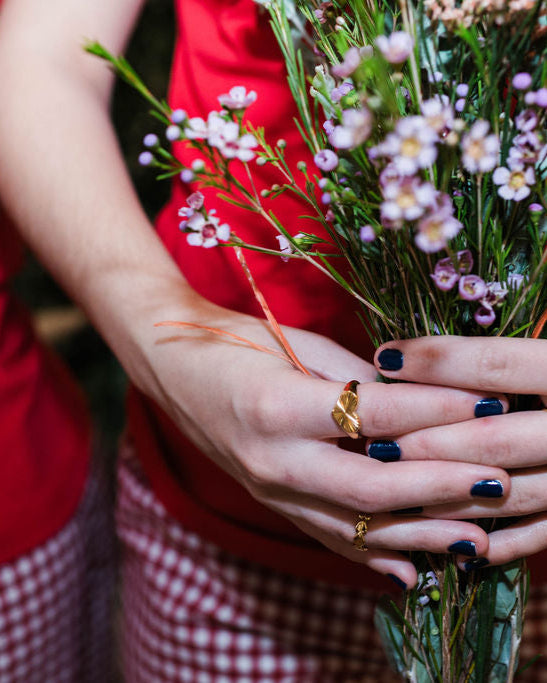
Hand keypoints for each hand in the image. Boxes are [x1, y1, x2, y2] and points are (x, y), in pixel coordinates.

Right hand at [147, 307, 510, 586]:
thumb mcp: (297, 346)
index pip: (374, 414)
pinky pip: (327, 538)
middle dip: (441, 485)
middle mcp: (271, 458)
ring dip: (419, 534)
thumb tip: (420, 400)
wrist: (172, 370)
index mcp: (276, 405)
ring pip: (353, 527)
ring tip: (477, 537)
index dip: (437, 410)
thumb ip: (357, 378)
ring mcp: (268, 490)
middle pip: (371, 486)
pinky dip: (371, 557)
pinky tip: (412, 570)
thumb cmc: (234, 343)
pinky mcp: (270, 503)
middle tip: (499, 481)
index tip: (489, 404)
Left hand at [372, 335, 546, 570]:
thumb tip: (412, 353)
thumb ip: (494, 358)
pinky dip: (496, 541)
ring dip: (446, 494)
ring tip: (396, 488)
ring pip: (507, 492)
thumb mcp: (541, 354)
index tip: (384, 359)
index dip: (436, 361)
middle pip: (493, 439)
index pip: (496, 365)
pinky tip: (453, 541)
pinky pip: (538, 533)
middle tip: (377, 441)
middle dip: (428, 442)